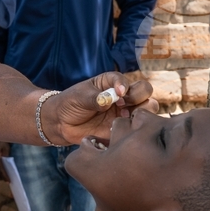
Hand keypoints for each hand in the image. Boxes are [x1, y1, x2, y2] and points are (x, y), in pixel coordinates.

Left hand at [43, 73, 157, 145]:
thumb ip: (95, 98)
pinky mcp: (124, 128)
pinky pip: (138, 128)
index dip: (125, 85)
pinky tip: (120, 130)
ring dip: (141, 112)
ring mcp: (125, 112)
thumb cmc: (70, 104)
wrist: (61, 124)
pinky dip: (135, 129)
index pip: (126, 80)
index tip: (118, 93)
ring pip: (148, 108)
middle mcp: (122, 96)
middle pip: (145, 91)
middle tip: (123, 105)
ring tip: (124, 117)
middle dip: (138, 97)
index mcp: (111, 83)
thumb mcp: (79, 97)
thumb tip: (109, 99)